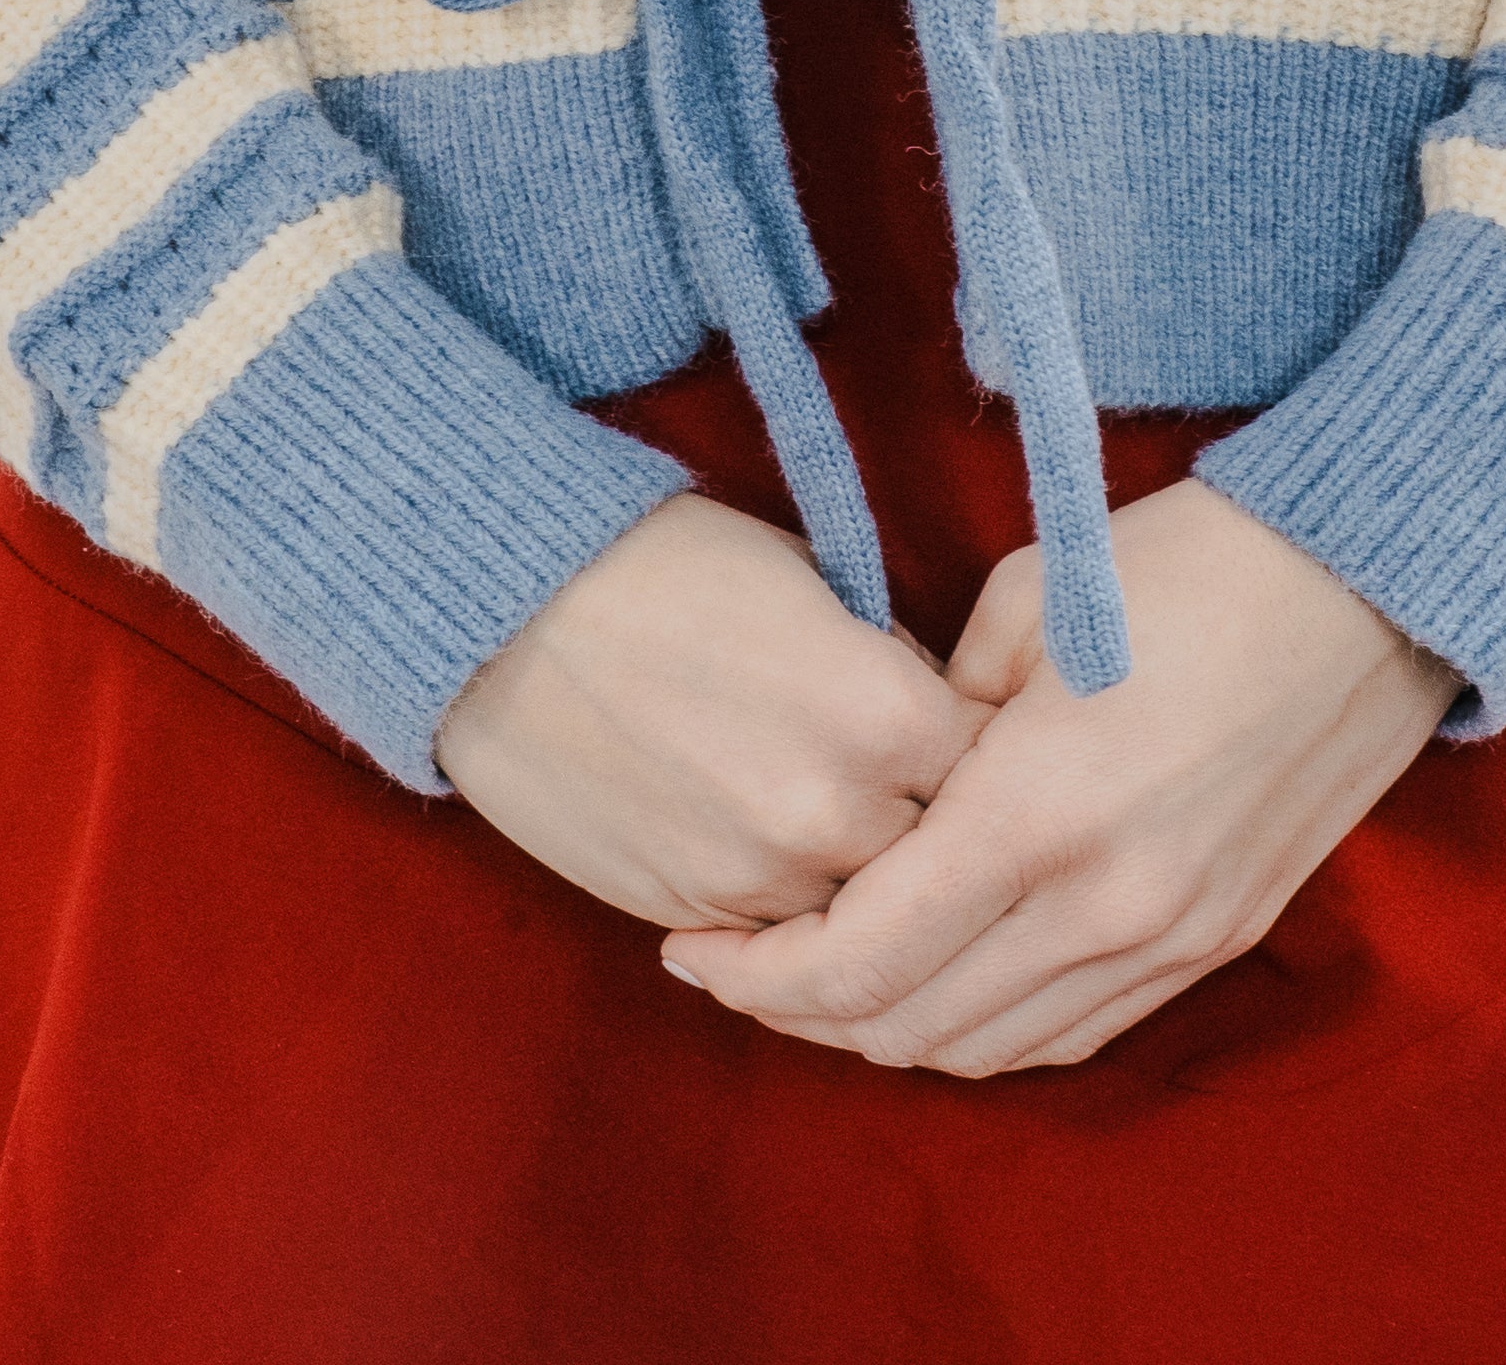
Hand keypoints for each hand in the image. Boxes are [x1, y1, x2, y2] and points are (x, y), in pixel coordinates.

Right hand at [435, 494, 983, 929]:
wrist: (508, 613)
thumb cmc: (669, 567)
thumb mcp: (817, 583)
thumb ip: (893, 669)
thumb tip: (943, 723)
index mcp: (891, 712)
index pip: (997, 771)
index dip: (990, 757)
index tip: (971, 742)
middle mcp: (842, 813)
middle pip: (943, 859)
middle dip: (935, 829)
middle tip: (913, 793)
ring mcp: (765, 879)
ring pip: (865, 917)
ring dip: (861, 880)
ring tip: (828, 817)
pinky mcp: (692, 915)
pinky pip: (780, 938)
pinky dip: (787, 905)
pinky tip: (766, 844)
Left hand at [664, 479, 1459, 1075]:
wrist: (1366, 585)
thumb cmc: (1186, 563)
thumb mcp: (1026, 600)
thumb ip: (934, 711)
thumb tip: (882, 776)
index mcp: (1037, 814)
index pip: (857, 959)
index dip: (754, 975)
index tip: (690, 946)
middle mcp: (1103, 906)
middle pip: (906, 1028)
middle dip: (799, 1013)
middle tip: (737, 964)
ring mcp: (1169, 938)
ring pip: (987, 1050)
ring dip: (889, 1030)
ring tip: (823, 975)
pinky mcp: (1215, 941)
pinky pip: (1072, 1033)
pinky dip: (986, 1029)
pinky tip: (940, 981)